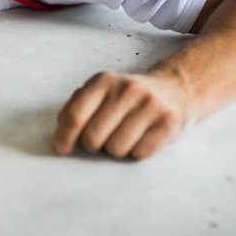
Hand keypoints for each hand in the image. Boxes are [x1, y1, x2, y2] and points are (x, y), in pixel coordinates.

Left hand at [52, 72, 192, 159]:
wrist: (175, 89)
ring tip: (123, 136)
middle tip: (102, 139)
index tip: (62, 149)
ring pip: (116, 149)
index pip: (75, 115)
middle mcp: (126, 90)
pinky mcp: (168, 122)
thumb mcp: (100, 92)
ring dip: (115, 150)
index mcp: (103, 81)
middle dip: (92, 145)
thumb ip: (76, 108)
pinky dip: (136, 152)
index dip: (65, 136)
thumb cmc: (127, 97)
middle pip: (93, 138)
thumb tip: (60, 140)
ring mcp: (149, 105)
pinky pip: (140, 154)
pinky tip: (141, 138)